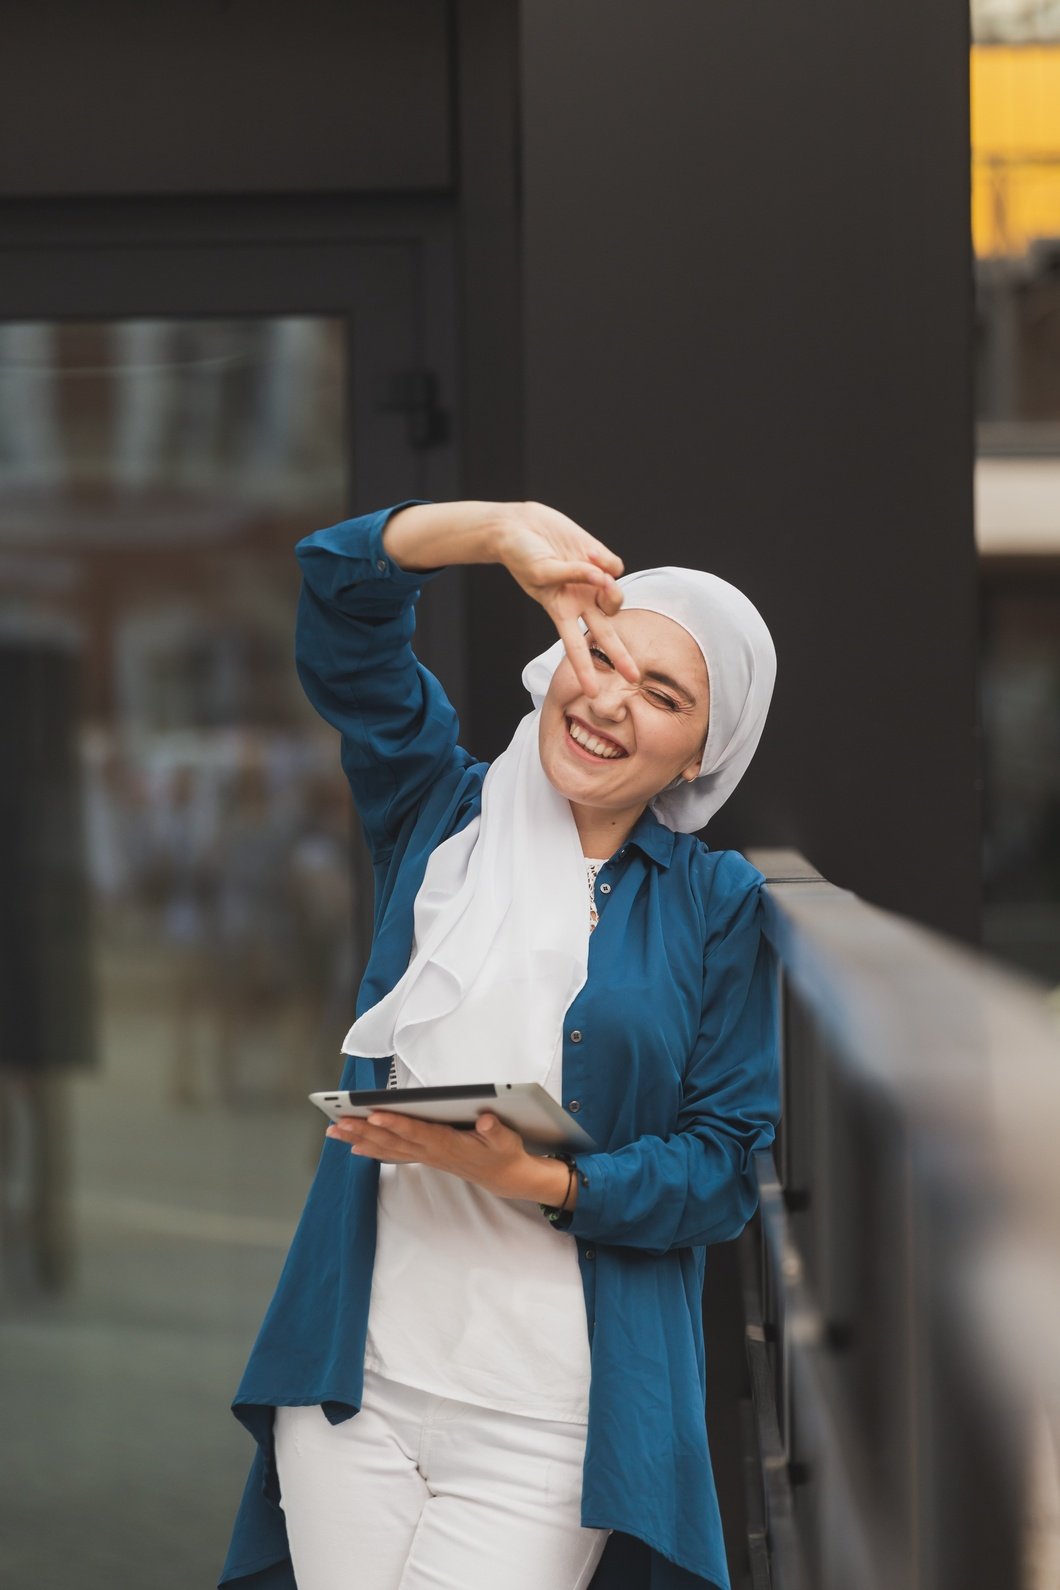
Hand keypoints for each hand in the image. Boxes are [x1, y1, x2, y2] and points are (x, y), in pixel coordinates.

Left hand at [325, 1110, 537, 1200]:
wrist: (504, 1177)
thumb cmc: (503, 1152)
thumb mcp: (506, 1139)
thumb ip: (496, 1130)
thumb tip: (486, 1119)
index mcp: (448, 1144)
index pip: (417, 1132)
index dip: (396, 1124)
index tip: (374, 1115)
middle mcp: (431, 1152)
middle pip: (393, 1140)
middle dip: (364, 1130)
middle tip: (338, 1122)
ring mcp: (426, 1156)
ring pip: (387, 1147)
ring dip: (360, 1139)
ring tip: (335, 1130)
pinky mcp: (424, 1157)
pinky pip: (393, 1154)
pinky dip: (372, 1149)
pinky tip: (355, 1146)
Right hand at [493, 502, 641, 697]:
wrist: (521, 526)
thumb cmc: (522, 555)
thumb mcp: (542, 571)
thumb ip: (573, 575)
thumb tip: (603, 575)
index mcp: (560, 612)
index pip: (575, 647)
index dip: (584, 670)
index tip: (591, 694)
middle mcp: (580, 602)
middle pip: (605, 635)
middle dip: (620, 656)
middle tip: (634, 677)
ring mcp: (592, 582)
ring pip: (616, 598)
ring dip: (611, 591)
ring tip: (594, 574)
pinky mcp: (599, 559)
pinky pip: (614, 566)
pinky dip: (604, 561)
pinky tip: (588, 552)